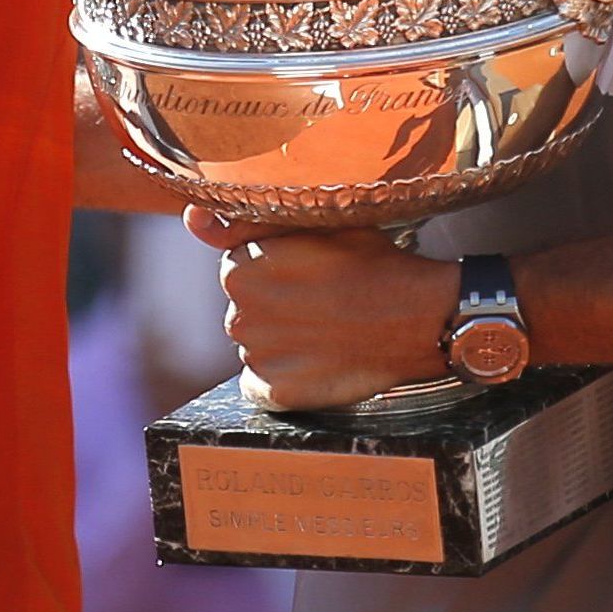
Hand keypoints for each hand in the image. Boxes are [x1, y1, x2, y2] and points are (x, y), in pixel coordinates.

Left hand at [188, 210, 459, 408]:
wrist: (420, 316)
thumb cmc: (371, 262)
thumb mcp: (314, 224)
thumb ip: (246, 221)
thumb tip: (192, 219)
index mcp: (240, 269)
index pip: (239, 271)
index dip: (277, 272)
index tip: (310, 274)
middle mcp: (239, 314)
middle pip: (246, 311)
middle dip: (276, 308)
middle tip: (324, 303)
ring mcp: (259, 356)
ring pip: (255, 347)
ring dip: (282, 342)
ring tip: (327, 331)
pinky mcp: (279, 392)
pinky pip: (261, 387)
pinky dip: (284, 379)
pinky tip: (317, 361)